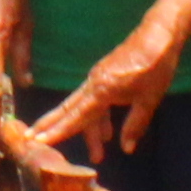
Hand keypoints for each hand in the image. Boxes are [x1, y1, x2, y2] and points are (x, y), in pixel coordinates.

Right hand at [41, 23, 182, 164]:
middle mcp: (94, 84)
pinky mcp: (105, 77)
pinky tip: (106, 133)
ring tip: (96, 155)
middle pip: (69, 109)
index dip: (58, 131)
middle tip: (32, 141)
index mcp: (102, 89)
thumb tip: (126, 149)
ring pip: (84, 108)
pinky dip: (98, 119)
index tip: (38, 141)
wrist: (158, 35)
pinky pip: (94, 101)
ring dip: (87, 131)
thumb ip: (135, 125)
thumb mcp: (149, 99)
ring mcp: (98, 79)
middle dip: (52, 126)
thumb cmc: (156, 66)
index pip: (76, 116)